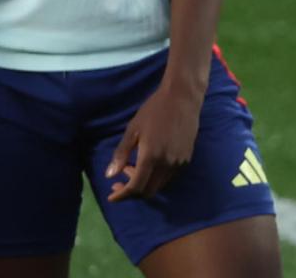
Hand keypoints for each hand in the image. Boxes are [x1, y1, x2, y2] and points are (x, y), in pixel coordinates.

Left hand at [105, 84, 202, 201]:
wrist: (182, 98)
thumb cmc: (154, 110)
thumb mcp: (133, 129)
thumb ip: (121, 154)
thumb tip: (109, 175)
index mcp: (151, 157)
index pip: (135, 187)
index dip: (122, 195)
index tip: (112, 196)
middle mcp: (166, 164)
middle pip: (148, 191)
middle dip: (132, 192)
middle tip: (119, 181)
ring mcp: (178, 163)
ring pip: (159, 185)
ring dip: (144, 183)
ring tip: (133, 168)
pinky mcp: (186, 159)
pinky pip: (169, 177)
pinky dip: (156, 177)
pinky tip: (149, 164)